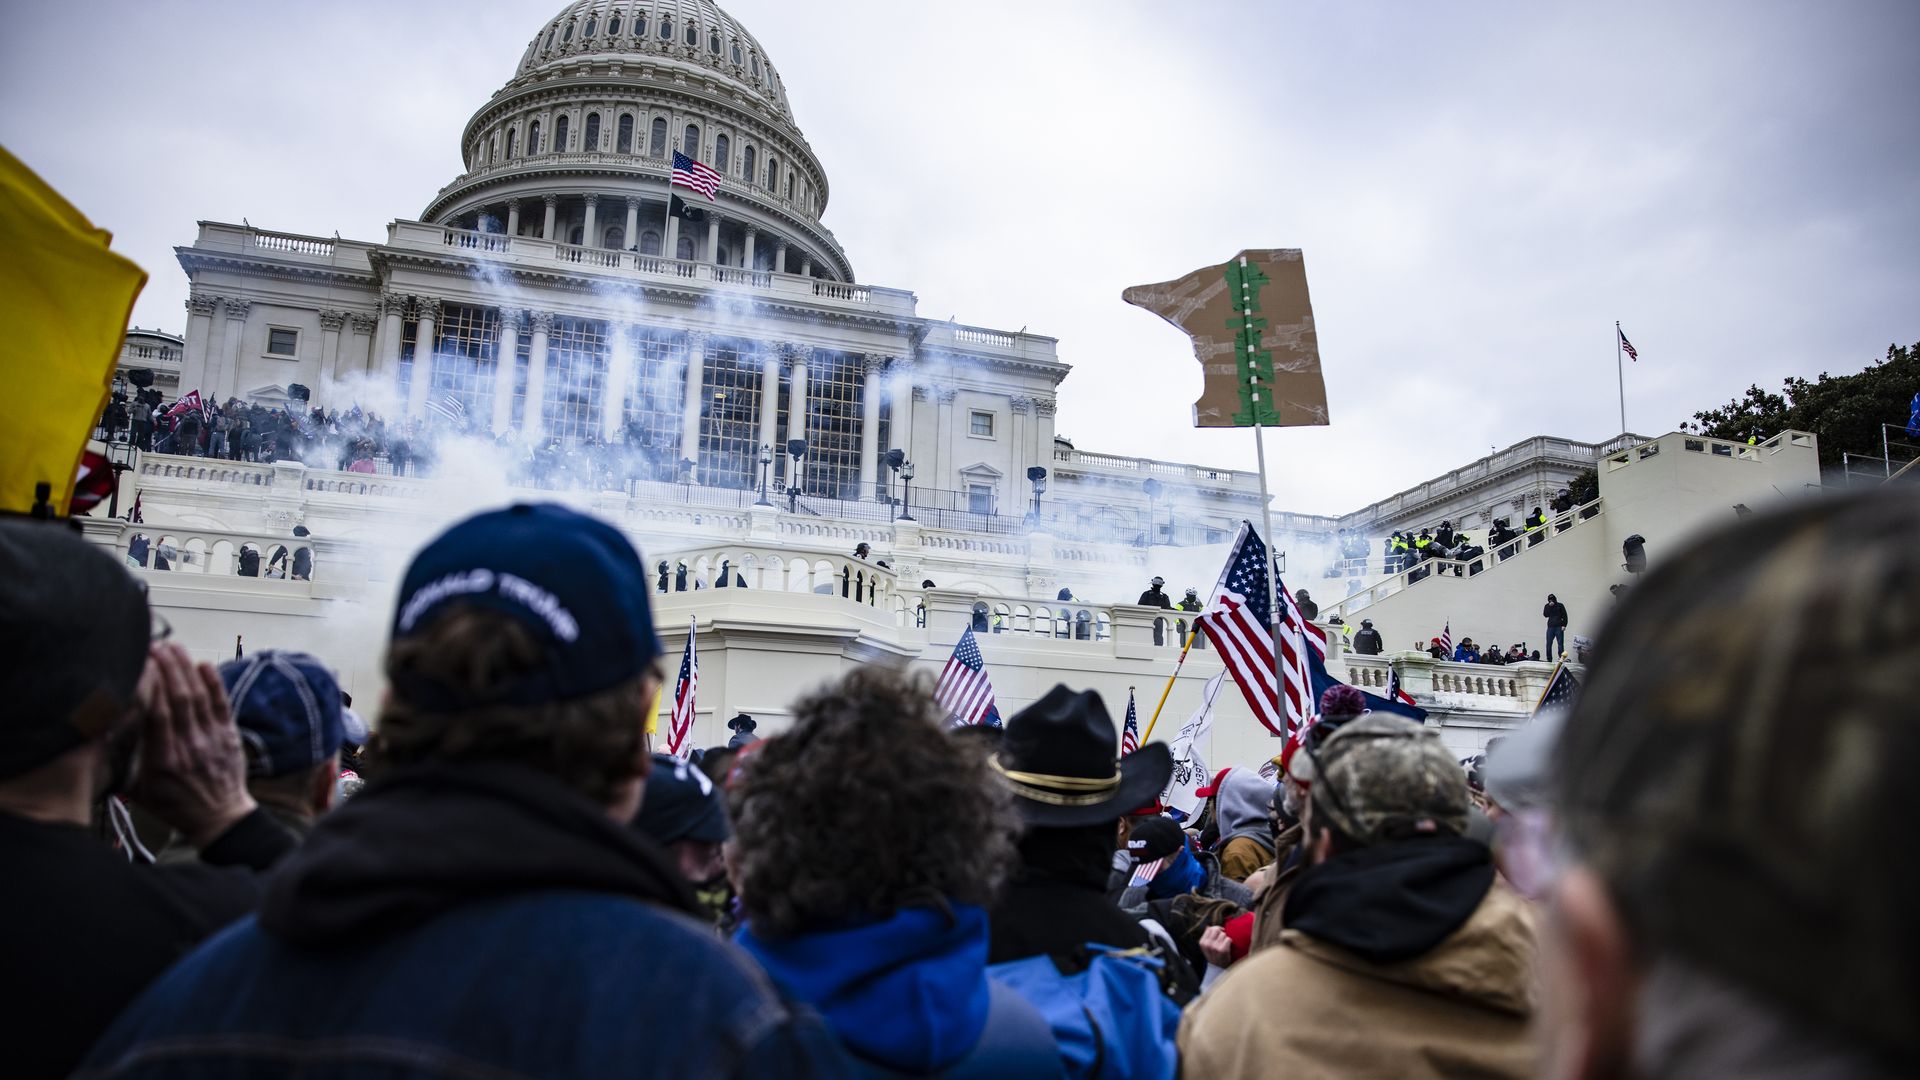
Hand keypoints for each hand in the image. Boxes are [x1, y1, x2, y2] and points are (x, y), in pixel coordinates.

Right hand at [128, 643, 256, 847]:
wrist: (218, 817)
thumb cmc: (173, 804)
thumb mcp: (138, 791)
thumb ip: (119, 766)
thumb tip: (94, 741)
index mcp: (164, 759)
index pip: (157, 714)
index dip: (150, 686)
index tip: (139, 664)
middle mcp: (189, 745)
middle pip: (179, 698)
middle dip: (167, 668)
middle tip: (154, 646)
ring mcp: (212, 738)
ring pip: (199, 696)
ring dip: (186, 669)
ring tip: (173, 647)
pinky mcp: (229, 735)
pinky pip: (222, 703)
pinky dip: (214, 683)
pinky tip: (203, 664)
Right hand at [1199, 925, 1234, 968]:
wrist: (1218, 969)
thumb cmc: (1214, 956)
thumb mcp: (1206, 947)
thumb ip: (1207, 937)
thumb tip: (1208, 926)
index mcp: (1202, 942)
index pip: (1210, 928)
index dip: (1216, 929)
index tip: (1219, 933)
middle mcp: (1208, 944)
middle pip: (1217, 929)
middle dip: (1221, 933)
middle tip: (1222, 939)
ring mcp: (1215, 947)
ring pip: (1223, 934)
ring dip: (1225, 938)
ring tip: (1224, 945)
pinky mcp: (1223, 950)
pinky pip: (1228, 939)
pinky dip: (1230, 942)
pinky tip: (1228, 947)